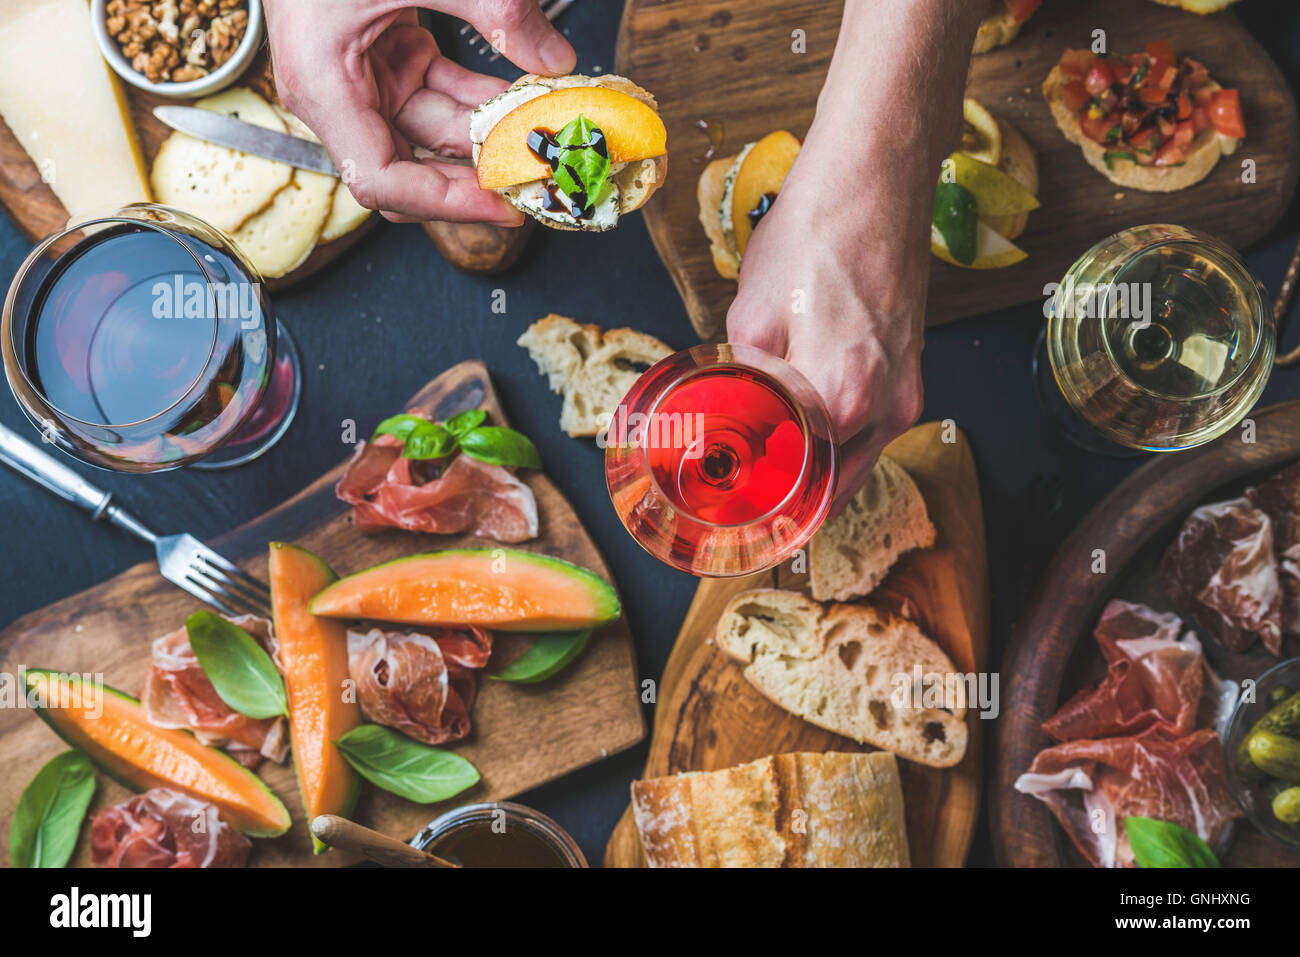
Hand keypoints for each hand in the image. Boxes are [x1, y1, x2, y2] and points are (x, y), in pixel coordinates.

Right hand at [263, 0, 575, 222]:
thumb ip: (491, 8)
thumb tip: (553, 57)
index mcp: (324, 87)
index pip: (382, 180)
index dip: (445, 202)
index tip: (502, 205)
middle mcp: (338, 94)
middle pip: (409, 169)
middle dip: (472, 177)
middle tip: (532, 180)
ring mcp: (364, 78)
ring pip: (431, 134)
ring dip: (484, 135)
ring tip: (537, 137)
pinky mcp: (387, 57)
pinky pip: (438, 96)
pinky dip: (477, 100)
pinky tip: (518, 100)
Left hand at [726, 149, 926, 514]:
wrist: (876, 177)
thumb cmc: (816, 233)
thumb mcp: (752, 315)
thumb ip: (747, 387)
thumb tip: (735, 426)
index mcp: (843, 400)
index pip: (799, 487)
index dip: (765, 506)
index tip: (739, 522)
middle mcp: (886, 408)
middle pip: (835, 487)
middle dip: (794, 504)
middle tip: (753, 513)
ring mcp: (907, 390)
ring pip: (858, 459)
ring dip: (819, 474)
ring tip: (775, 480)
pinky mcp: (913, 368)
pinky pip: (874, 426)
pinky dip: (842, 440)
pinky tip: (810, 433)